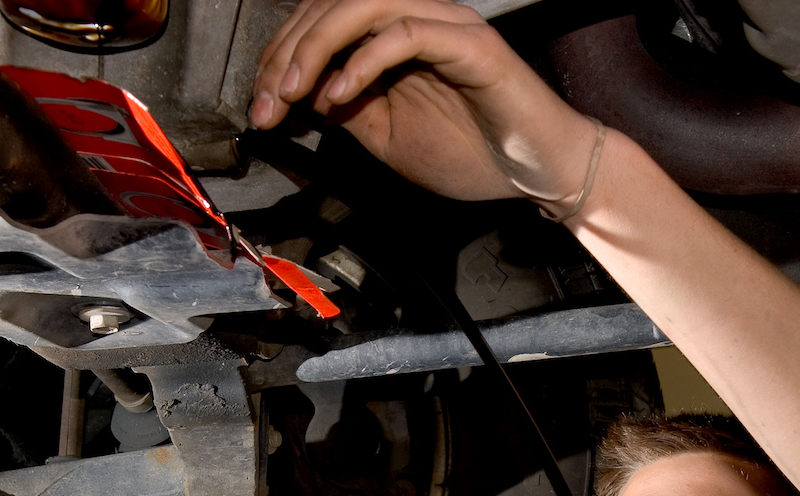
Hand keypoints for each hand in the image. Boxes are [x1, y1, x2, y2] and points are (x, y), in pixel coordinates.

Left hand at [250, 0, 597, 207]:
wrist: (540, 175)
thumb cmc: (478, 156)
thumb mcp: (388, 138)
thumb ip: (348, 111)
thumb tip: (297, 96)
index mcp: (396, 35)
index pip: (322, 23)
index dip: (280, 59)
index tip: (259, 107)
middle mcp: (418, 17)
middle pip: (331, 6)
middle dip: (285, 54)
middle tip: (264, 103)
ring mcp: (445, 25)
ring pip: (361, 6)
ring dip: (315, 48)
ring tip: (291, 92)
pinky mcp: (469, 45)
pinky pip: (404, 34)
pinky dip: (363, 61)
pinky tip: (340, 94)